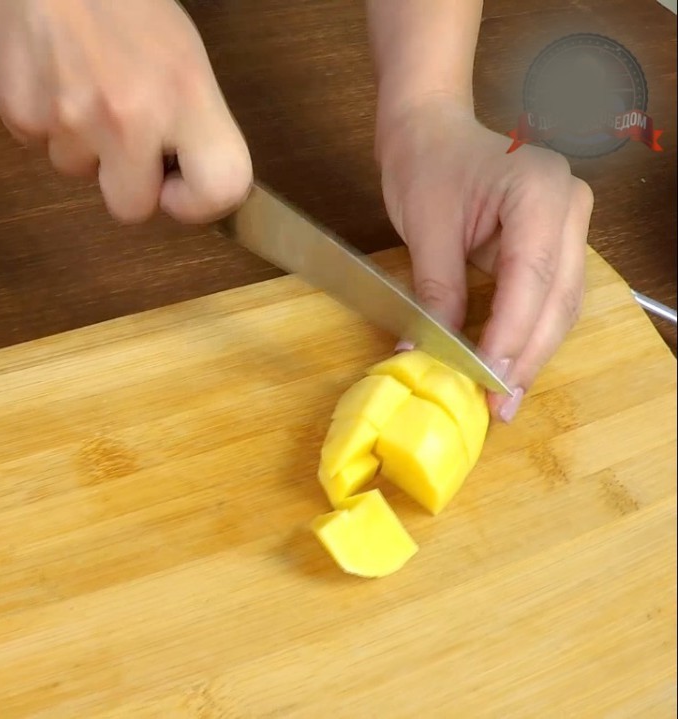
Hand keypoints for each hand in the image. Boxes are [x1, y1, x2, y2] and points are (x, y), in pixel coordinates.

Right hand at [0, 0, 251, 223]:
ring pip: (77, 172)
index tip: (179, 183)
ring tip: (80, 81)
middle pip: (131, 209)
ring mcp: (69, 120)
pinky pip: (36, 144)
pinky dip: (41, 117)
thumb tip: (184, 177)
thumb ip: (189, 119)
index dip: (199, 201)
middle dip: (126, 181)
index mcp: (184, 94)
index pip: (220, 188)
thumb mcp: (181, 53)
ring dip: (79, 141)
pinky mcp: (19, 115)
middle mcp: (129, 116)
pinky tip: (49, 73)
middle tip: (122, 132)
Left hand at [376, 97, 592, 421]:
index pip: (532, 277)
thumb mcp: (426, 228)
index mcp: (541, 190)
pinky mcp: (555, 242)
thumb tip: (430, 351)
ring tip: (502, 399)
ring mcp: (570, 224)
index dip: (511, 334)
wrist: (429, 128)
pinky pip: (548, 296)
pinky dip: (527, 333)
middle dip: (527, 356)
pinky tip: (507, 367)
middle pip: (558, 298)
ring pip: (560, 304)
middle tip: (498, 406)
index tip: (488, 379)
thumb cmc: (425, 163)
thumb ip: (437, 290)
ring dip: (532, 353)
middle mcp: (570, 206)